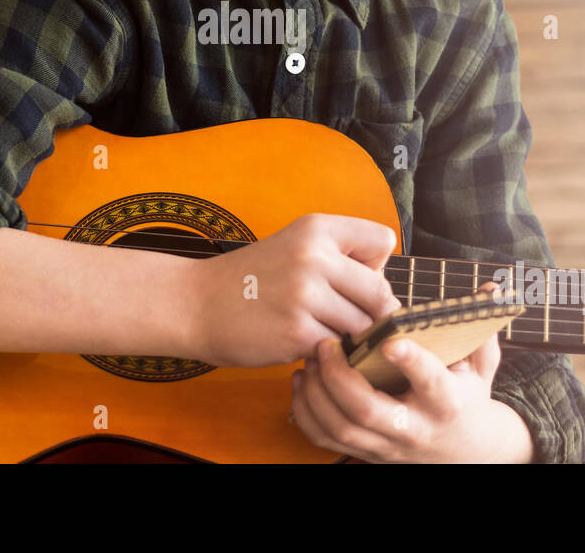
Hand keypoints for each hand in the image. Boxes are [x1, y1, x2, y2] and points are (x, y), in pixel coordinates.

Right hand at [189, 213, 401, 368]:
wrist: (195, 304)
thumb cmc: (252, 280)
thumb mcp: (295, 246)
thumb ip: (342, 257)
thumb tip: (389, 295)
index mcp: (316, 228)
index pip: (383, 241)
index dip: (375, 266)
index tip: (352, 281)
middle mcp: (314, 256)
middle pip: (382, 293)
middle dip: (372, 314)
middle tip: (345, 321)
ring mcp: (305, 296)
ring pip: (363, 327)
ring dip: (349, 339)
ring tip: (321, 333)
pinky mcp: (297, 333)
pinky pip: (338, 351)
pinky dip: (328, 355)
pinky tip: (303, 345)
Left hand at [289, 282, 532, 462]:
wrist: (465, 451)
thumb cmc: (468, 398)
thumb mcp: (482, 367)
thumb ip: (480, 328)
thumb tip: (489, 288)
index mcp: (447, 403)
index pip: (431, 385)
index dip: (411, 363)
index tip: (390, 340)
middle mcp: (415, 429)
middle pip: (368, 412)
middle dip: (340, 377)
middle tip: (326, 343)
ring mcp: (387, 446)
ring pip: (341, 428)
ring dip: (317, 393)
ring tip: (311, 358)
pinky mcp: (366, 453)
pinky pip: (325, 440)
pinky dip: (306, 412)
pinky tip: (303, 382)